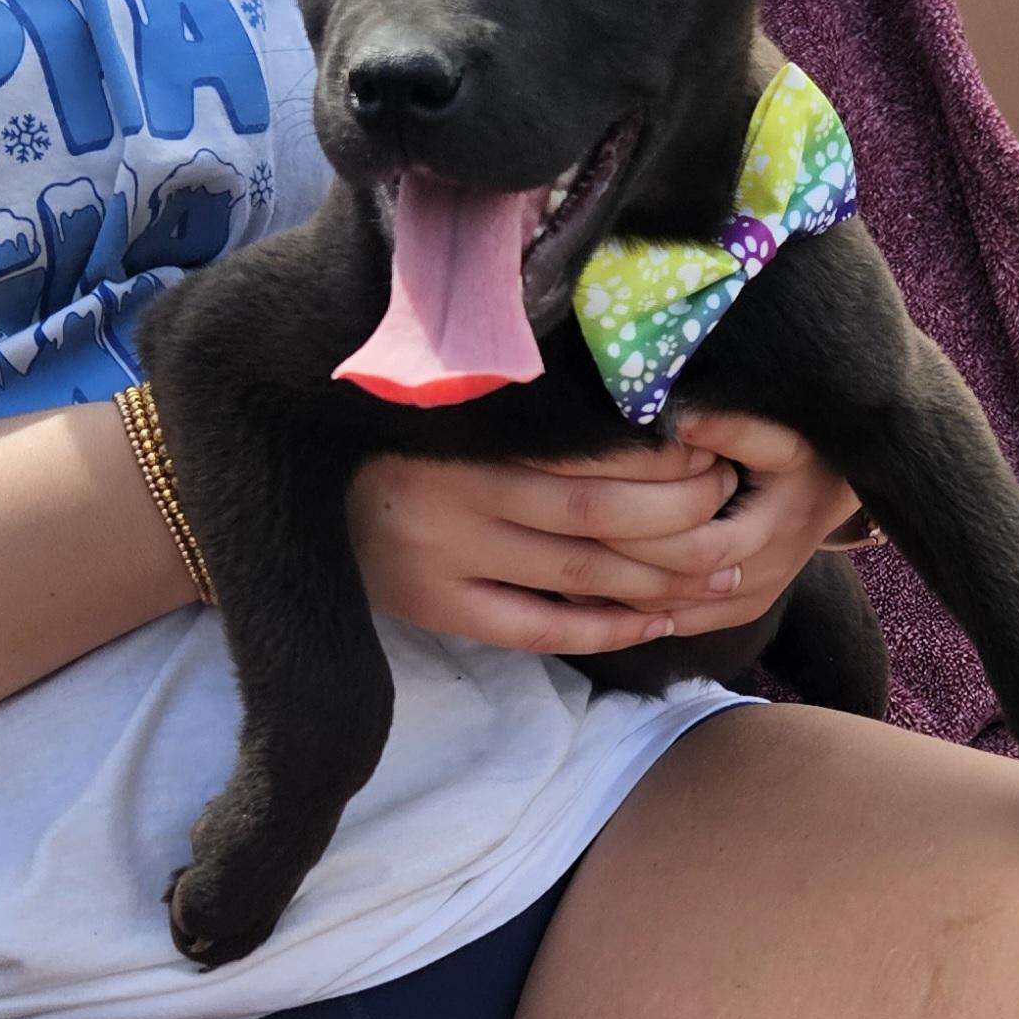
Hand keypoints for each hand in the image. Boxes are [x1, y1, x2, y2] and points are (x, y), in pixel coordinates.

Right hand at [348, 414, 859, 654]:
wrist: (286, 480)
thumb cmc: (398, 422)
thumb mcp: (452, 392)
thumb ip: (528, 394)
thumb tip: (645, 390)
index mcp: (468, 425)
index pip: (591, 446)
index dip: (664, 455)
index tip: (714, 446)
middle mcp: (454, 491)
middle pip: (598, 513)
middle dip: (681, 515)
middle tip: (732, 506)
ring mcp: (442, 556)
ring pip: (578, 573)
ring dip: (662, 575)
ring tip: (721, 569)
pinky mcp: (432, 606)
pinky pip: (536, 628)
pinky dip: (605, 627)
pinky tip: (657, 619)